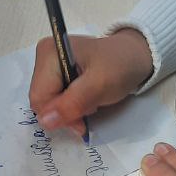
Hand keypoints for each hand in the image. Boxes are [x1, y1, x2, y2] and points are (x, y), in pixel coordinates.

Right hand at [29, 28, 153, 135]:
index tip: (82, 121)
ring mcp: (50, 65)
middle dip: (64, 112)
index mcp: (49, 53)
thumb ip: (72, 103)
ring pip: (48, 102)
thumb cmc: (121, 66)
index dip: (58, 115)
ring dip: (69, 110)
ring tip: (91, 100)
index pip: (39, 97)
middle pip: (41, 100)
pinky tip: (86, 98)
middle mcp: (44, 57)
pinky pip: (56, 98)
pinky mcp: (57, 72)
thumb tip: (45, 122)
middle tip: (90, 108)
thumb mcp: (100, 85)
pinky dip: (70, 105)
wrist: (136, 56)